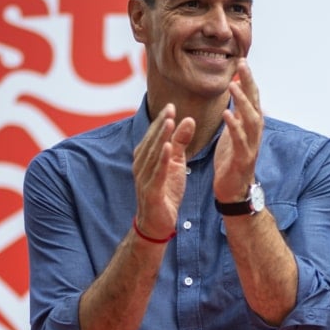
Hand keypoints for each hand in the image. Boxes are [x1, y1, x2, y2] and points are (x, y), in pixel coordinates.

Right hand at [132, 103, 193, 239]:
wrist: (157, 224)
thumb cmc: (166, 192)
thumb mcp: (177, 164)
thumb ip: (181, 142)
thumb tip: (188, 119)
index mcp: (145, 157)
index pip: (154, 135)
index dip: (161, 120)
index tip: (171, 105)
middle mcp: (141, 165)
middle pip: (152, 142)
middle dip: (161, 124)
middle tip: (170, 108)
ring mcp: (144, 178)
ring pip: (153, 154)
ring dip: (161, 137)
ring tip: (169, 121)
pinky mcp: (151, 191)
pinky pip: (157, 173)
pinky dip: (162, 160)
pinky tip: (168, 148)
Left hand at [213, 59, 263, 203]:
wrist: (234, 191)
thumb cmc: (232, 162)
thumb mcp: (234, 134)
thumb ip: (238, 115)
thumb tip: (239, 96)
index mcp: (251, 126)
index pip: (252, 98)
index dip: (248, 80)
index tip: (241, 61)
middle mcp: (255, 133)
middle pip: (255, 103)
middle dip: (249, 84)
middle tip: (242, 64)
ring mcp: (250, 145)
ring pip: (250, 120)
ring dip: (243, 103)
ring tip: (233, 87)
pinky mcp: (242, 158)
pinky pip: (239, 140)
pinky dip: (234, 127)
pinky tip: (227, 116)